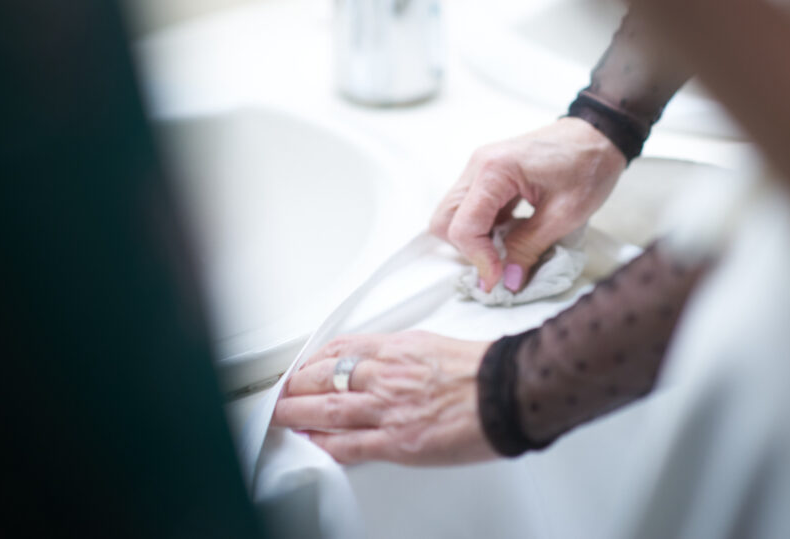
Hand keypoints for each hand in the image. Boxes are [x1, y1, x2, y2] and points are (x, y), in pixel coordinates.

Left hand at [273, 331, 496, 465]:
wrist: (509, 392)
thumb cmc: (484, 370)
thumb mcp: (437, 343)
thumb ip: (407, 353)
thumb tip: (390, 361)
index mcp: (398, 348)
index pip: (343, 349)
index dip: (316, 360)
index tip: (305, 366)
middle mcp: (386, 375)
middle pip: (325, 378)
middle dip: (296, 386)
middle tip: (280, 392)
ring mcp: (388, 409)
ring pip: (327, 409)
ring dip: (296, 413)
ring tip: (280, 416)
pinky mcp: (398, 441)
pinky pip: (350, 444)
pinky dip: (325, 443)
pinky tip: (312, 442)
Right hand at [430, 118, 625, 291]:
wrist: (598, 135)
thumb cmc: (588, 166)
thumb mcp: (564, 214)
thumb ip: (529, 248)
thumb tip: (507, 281)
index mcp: (494, 170)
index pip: (463, 226)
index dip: (479, 259)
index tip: (501, 279)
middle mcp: (478, 165)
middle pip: (445, 220)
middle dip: (469, 249)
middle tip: (500, 264)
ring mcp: (479, 168)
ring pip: (453, 215)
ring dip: (475, 240)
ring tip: (509, 248)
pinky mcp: (487, 174)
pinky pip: (470, 208)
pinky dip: (484, 228)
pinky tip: (511, 233)